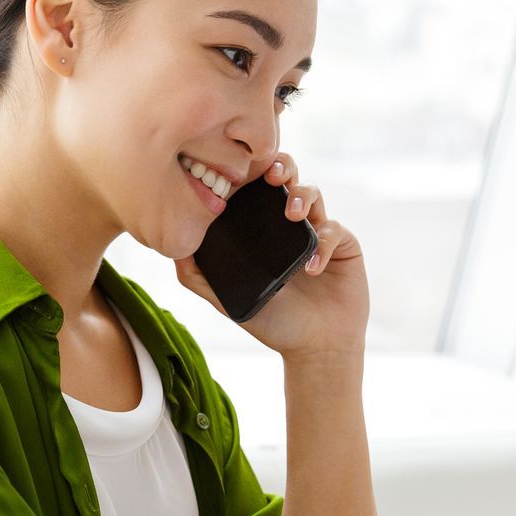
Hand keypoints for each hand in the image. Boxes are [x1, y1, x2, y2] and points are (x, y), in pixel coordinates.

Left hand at [173, 152, 368, 358]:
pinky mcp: (343, 244)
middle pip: (288, 176)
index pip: (255, 187)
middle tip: (271, 176)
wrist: (315, 349)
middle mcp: (288, 223)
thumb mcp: (228, 300)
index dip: (248, 173)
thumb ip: (198, 278)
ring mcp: (317, 230)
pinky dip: (323, 243)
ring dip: (302, 196)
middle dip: (281, 166)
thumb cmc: (273, 323)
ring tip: (292, 215)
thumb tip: (172, 249)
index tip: (235, 175)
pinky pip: (334, 229)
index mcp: (261, 229)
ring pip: (312, 193)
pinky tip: (312, 268)